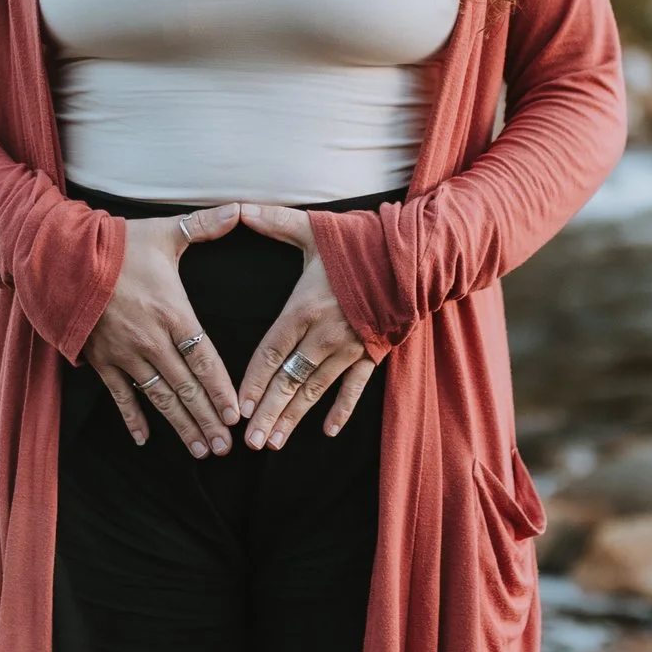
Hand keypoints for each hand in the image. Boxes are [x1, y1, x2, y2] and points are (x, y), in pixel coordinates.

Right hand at [79, 205, 243, 455]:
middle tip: (226, 448)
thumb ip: (205, 225)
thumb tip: (242, 209)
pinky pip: (120, 395)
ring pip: (159, 398)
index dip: (221, 389)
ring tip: (201, 450)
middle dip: (207, 419)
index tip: (236, 415)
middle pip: (185, 388)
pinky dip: (132, 418)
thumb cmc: (116, 244)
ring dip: (180, 426)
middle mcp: (151, 340)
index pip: (204, 359)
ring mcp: (124, 354)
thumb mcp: (164, 233)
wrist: (60, 257)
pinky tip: (143, 440)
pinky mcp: (100, 359)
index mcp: (172, 312)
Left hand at [234, 202, 373, 449]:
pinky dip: (341, 410)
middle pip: (289, 381)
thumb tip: (236, 208)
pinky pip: (354, 388)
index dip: (253, 382)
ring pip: (315, 390)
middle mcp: (324, 335)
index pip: (271, 353)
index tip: (238, 408)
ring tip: (273, 442)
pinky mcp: (372, 352)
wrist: (414, 255)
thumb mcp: (312, 228)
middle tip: (249, 442)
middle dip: (267, 413)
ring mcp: (349, 347)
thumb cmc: (359, 241)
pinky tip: (327, 433)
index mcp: (304, 308)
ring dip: (294, 418)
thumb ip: (272, 222)